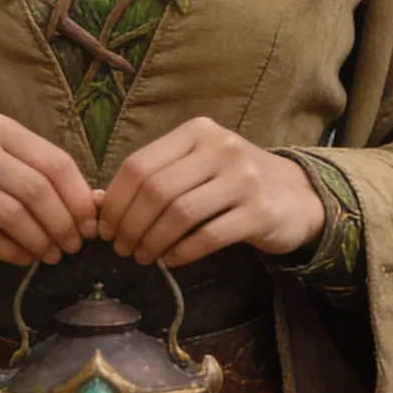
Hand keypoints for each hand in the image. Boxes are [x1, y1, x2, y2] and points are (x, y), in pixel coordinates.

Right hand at [0, 113, 98, 266]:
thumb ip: (46, 176)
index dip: (78, 197)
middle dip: (63, 223)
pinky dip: (13, 252)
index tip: (90, 225)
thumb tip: (98, 204)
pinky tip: (25, 259)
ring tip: (51, 255)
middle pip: (36, 190)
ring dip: (40, 241)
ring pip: (13, 215)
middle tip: (73, 245)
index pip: (54, 162)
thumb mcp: (6, 162)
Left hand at [97, 118, 323, 267]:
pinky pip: (207, 237)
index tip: (104, 228)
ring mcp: (243, 178)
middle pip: (156, 191)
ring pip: (179, 214)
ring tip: (143, 257)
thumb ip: (153, 178)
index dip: (115, 201)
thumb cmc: (233, 182)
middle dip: (130, 226)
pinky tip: (171, 260)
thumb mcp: (195, 167)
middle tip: (122, 249)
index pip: (139, 165)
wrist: (297, 196)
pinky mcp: (260, 212)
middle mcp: (221, 147)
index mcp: (197, 131)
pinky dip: (181, 253)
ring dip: (152, 242)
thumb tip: (95, 204)